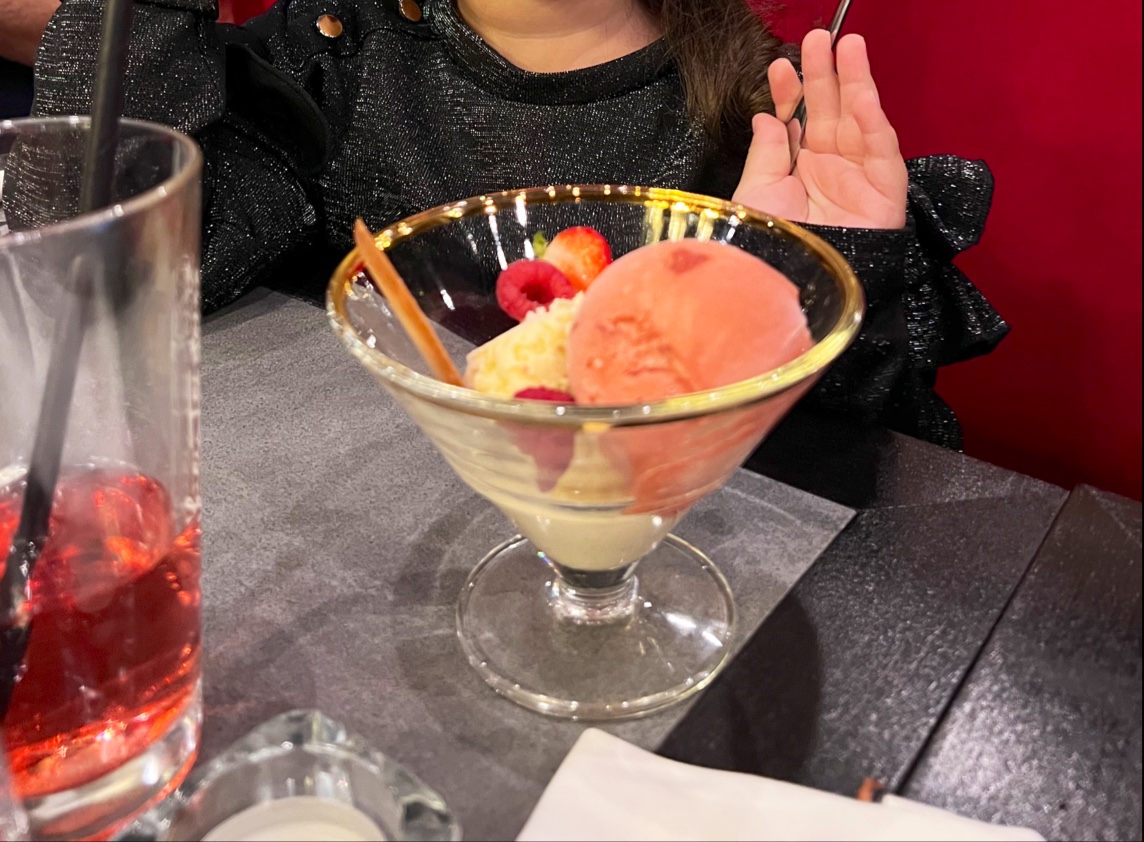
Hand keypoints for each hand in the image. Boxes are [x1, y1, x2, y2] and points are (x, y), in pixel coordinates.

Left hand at [733, 30, 907, 229]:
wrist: (794, 287)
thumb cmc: (772, 249)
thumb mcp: (757, 194)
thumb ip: (765, 153)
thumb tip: (767, 116)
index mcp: (799, 171)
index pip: (799, 121)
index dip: (791, 93)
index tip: (779, 68)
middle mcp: (830, 170)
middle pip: (831, 111)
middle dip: (825, 73)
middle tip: (817, 38)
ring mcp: (858, 179)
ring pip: (861, 120)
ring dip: (855, 82)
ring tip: (847, 47)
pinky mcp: (884, 193)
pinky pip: (882, 151)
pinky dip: (873, 123)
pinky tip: (860, 97)